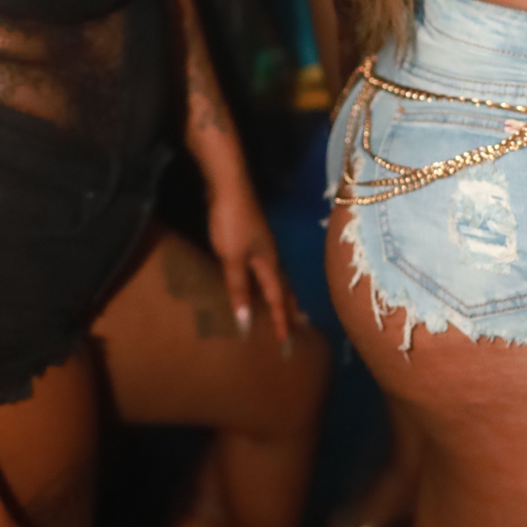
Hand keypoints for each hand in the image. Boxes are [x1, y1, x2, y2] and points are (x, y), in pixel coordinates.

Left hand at [205, 171, 305, 348]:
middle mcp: (271, 253)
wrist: (228, 182)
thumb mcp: (232, 258)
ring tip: (285, 306)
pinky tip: (259, 277)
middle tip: (298, 327)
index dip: (280, 321)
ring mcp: (262, 242)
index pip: (277, 298)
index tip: (287, 343)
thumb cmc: (231, 222)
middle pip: (283, 286)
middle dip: (289, 307)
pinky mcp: (252, 233)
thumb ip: (238, 288)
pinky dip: (268, 279)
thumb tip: (246, 322)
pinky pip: (265, 265)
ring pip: (276, 274)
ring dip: (281, 293)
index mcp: (269, 262)